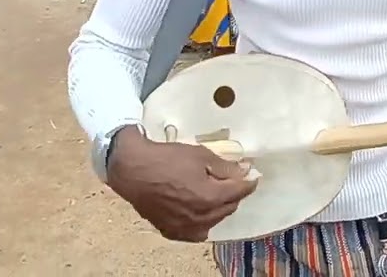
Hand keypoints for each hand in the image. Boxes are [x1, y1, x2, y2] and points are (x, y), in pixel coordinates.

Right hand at [106, 127, 257, 241]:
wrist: (133, 170)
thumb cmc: (167, 159)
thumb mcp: (200, 155)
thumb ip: (225, 167)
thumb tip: (243, 171)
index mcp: (210, 197)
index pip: (239, 191)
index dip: (249, 181)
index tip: (252, 175)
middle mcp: (200, 217)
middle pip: (229, 207)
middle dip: (234, 193)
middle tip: (232, 180)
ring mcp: (186, 228)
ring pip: (214, 220)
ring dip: (220, 207)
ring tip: (215, 193)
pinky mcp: (172, 231)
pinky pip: (197, 231)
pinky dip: (203, 221)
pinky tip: (200, 210)